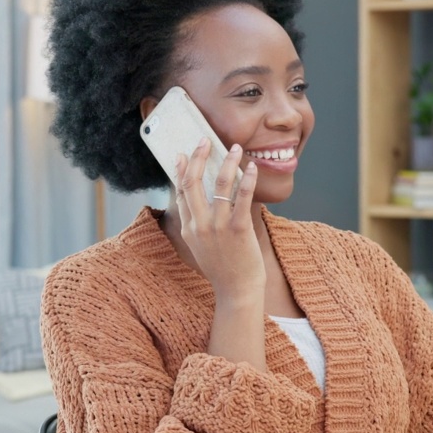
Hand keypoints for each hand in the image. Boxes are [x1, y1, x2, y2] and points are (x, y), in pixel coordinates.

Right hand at [174, 138, 262, 303]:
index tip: (183, 154)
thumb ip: (197, 225)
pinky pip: (242, 197)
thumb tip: (199, 204)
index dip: (181, 170)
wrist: (236, 291)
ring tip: (235, 147)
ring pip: (219, 185)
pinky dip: (247, 179)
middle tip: (204, 140)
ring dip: (227, 162)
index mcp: (188, 228)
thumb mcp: (201, 247)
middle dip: (198, 157)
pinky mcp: (238, 229)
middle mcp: (199, 225)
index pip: (180, 192)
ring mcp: (218, 227)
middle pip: (192, 182)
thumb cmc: (223, 268)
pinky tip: (252, 168)